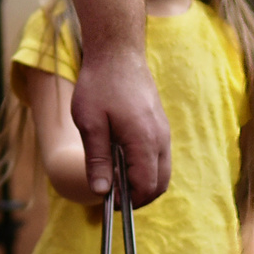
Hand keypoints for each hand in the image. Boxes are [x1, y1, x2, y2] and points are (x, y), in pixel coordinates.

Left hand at [69, 46, 170, 205]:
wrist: (118, 52)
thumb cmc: (100, 85)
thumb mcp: (90, 123)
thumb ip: (97, 159)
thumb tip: (101, 191)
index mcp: (144, 141)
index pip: (145, 187)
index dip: (128, 201)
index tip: (106, 201)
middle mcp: (160, 139)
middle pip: (159, 184)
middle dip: (138, 197)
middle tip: (111, 195)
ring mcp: (163, 131)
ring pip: (161, 171)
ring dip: (142, 182)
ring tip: (114, 177)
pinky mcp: (160, 125)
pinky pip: (159, 157)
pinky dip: (145, 167)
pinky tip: (122, 159)